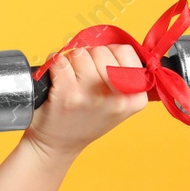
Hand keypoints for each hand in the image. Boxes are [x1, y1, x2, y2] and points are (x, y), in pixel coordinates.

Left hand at [22, 44, 147, 161]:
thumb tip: (112, 44)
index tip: (101, 68)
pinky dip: (53, 64)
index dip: (109, 53)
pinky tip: (56, 79)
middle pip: (100, 50)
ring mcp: (91, 95)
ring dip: (70, 61)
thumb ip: (124, 76)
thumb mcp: (119, 104)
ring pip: (80, 53)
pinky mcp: (66, 94)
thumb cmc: (87, 119)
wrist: (58, 145)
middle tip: (82, 77)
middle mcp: (117, 98)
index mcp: (136, 98)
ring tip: (70, 80)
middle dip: (88, 57)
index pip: (125, 51)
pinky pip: (59, 61)